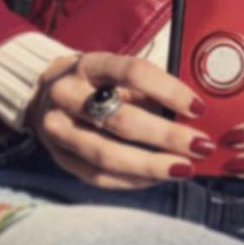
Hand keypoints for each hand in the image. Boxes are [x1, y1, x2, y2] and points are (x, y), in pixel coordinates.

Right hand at [26, 51, 214, 188]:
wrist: (43, 92)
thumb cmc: (95, 80)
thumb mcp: (117, 71)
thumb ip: (148, 89)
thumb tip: (192, 113)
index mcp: (90, 64)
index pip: (133, 72)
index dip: (169, 90)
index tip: (198, 107)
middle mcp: (67, 93)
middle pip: (121, 120)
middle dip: (167, 136)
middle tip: (200, 145)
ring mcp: (56, 128)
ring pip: (107, 154)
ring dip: (152, 165)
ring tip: (184, 168)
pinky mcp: (58, 157)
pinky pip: (97, 176)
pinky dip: (131, 180)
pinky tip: (157, 178)